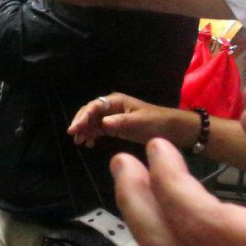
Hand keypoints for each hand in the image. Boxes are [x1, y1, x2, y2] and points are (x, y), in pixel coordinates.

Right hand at [69, 92, 196, 147]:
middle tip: (72, 135)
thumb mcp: (140, 121)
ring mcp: (112, 117)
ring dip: (84, 131)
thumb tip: (103, 122)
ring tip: (79, 142)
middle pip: (89, 113)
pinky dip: (92, 136)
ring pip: (92, 122)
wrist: (172, 129)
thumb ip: (121, 121)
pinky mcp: (115, 127)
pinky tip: (89, 144)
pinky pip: (98, 130)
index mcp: (115, 101)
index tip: (74, 128)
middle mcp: (111, 107)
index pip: (94, 106)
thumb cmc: (156, 121)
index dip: (82, 116)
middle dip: (80, 123)